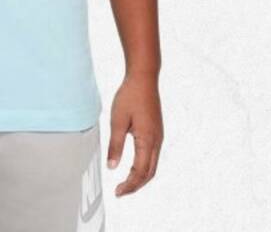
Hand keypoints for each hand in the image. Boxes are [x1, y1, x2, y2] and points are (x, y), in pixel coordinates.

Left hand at [106, 72, 163, 196]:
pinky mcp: (156, 131)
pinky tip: (133, 165)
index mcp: (147, 141)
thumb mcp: (117, 120)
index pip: (139, 172)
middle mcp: (157, 141)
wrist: (144, 78)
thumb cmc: (130, 96)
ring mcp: (158, 136)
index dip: (129, 185)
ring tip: (125, 182)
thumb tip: (112, 167)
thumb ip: (115, 145)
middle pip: (149, 173)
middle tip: (120, 191)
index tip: (117, 192)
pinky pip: (153, 156)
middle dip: (135, 185)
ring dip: (140, 177)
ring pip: (152, 165)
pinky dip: (143, 166)